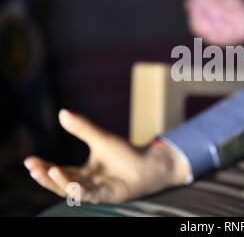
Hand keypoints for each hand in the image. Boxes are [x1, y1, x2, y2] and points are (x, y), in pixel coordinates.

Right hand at [24, 110, 188, 203]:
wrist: (150, 164)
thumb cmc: (125, 153)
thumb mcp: (101, 138)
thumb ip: (83, 128)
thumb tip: (62, 112)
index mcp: (83, 173)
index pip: (58, 171)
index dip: (43, 167)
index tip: (29, 161)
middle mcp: (87, 184)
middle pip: (61, 183)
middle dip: (46, 176)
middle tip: (33, 168)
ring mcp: (97, 191)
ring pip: (73, 190)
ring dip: (60, 183)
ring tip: (49, 172)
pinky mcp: (109, 196)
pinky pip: (92, 196)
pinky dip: (81, 191)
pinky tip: (72, 185)